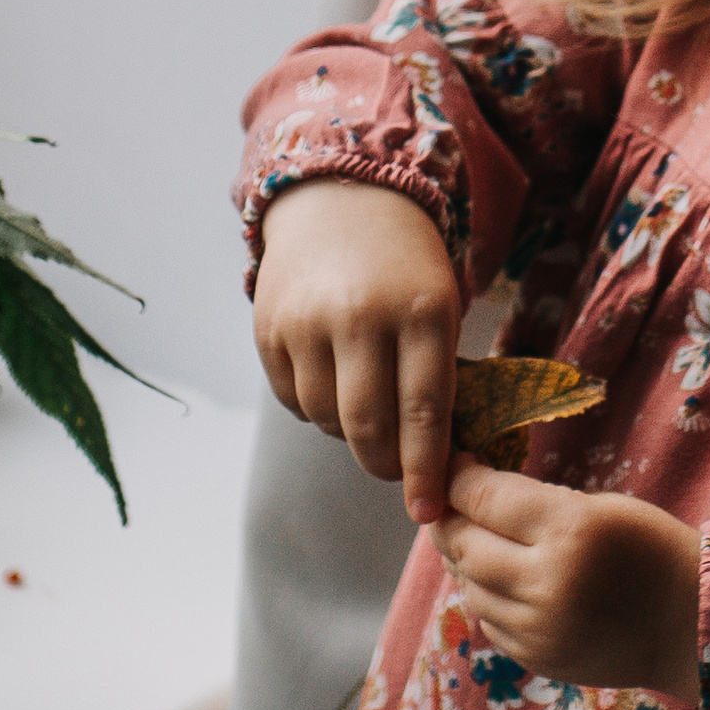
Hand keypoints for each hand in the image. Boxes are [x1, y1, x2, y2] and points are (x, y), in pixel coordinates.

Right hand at [253, 178, 459, 520]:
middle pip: (369, 428)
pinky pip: (292, 399)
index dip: (425, 471)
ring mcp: (309, 321)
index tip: (427, 511)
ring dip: (347, 431)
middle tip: (394, 471)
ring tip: (363, 401)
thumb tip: (435, 463)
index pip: (425, 412)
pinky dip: (313, 405)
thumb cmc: (404, 265)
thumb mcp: (441, 303)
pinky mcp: (269, 327)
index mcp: (422, 309)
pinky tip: (330, 376)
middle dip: (384, 465)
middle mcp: (363, 315)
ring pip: (326, 419)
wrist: (340, 198)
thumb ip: (439, 374)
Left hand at [432, 458, 702, 704]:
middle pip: (466, 546)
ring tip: (469, 535)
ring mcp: (539, 630)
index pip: (484, 497)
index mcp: (569, 530)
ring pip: (471, 586)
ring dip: (463, 558)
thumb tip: (469, 497)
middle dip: (449, 518)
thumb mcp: (598, 506)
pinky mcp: (538, 659)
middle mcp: (547, 584)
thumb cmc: (650, 549)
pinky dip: (485, 594)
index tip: (453, 462)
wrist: (691, 626)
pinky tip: (497, 577)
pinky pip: (490, 620)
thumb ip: (534, 503)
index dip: (458, 476)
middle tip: (447, 500)